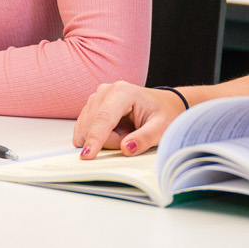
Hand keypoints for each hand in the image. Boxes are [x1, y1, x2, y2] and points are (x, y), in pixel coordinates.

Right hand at [72, 81, 188, 156]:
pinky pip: (85, 130)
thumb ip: (144, 139)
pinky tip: (114, 132)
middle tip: (131, 138)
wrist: (163, 104)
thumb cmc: (163, 113)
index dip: (95, 138)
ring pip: (87, 130)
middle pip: (93, 126)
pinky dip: (98, 137)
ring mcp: (95, 98)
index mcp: (122, 92)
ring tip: (125, 133)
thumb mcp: (161, 128)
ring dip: (104, 140)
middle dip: (109, 141)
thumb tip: (126, 148)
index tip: (87, 155)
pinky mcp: (90, 107)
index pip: (103, 118)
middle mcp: (105, 91)